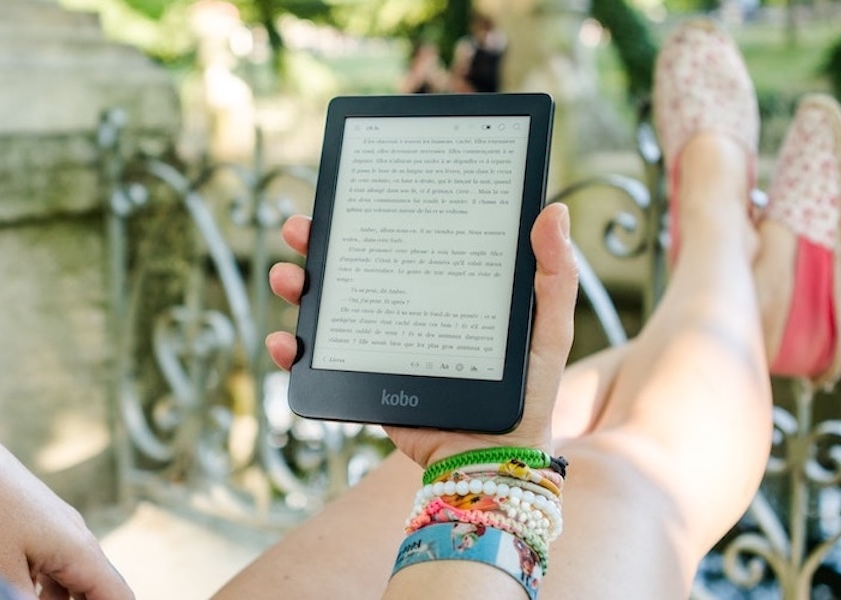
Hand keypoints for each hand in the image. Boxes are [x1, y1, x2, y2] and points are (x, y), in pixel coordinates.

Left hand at [0, 410, 133, 599]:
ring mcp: (58, 529)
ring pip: (72, 581)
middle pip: (98, 589)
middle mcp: (77, 538)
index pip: (119, 597)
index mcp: (79, 551)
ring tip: (19, 598)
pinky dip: (43, 589)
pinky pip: (52, 567)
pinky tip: (13, 591)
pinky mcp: (37, 526)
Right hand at [266, 203, 577, 467]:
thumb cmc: (529, 397)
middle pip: (353, 266)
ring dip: (298, 288)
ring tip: (287, 277)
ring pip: (327, 309)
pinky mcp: (364, 383)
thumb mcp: (548, 330)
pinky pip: (319, 364)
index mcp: (442, 288)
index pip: (402, 240)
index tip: (349, 192)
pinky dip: (293, 351)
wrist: (493, 465)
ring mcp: (380, 347)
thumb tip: (553, 210)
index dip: (371, 215)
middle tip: (299, 230)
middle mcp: (405, 310)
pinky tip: (286, 341)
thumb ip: (554, 276)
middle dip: (318, 244)